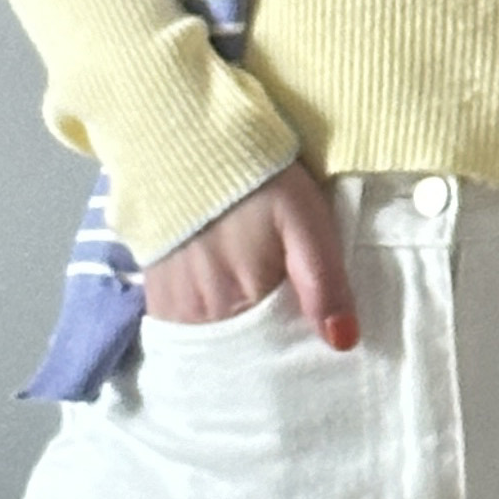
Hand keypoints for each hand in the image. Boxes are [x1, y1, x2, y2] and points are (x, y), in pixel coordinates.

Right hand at [141, 160, 358, 348]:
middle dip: (266, 356)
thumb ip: (324, 283)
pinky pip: (183, 330)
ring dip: (236, 343)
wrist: (188, 140)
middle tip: (291, 345)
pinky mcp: (155, 292)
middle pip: (241, 354)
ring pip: (213, 345)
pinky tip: (227, 317)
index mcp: (241, 303)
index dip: (295, 359)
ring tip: (261, 332)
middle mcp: (200, 314)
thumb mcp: (306, 222)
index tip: (314, 357)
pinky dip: (207, 329)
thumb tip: (343, 343)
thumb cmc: (258, 181)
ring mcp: (172, 306)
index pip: (273, 356)